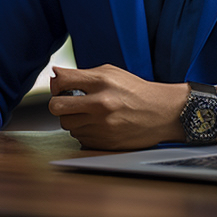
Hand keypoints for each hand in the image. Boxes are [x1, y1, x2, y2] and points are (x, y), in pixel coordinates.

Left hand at [47, 65, 187, 149]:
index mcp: (101, 82)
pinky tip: (97, 125)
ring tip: (87, 114)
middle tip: (68, 103)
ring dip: (72, 119)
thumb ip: (81, 74)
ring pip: (67, 125)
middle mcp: (101, 104)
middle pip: (56, 107)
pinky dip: (84, 132)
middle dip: (58, 104)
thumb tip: (55, 75)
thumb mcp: (110, 73)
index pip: (61, 81)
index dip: (56, 84)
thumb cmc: (134, 90)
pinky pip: (79, 138)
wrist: (162, 113)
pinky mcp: (106, 143)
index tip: (61, 87)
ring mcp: (103, 126)